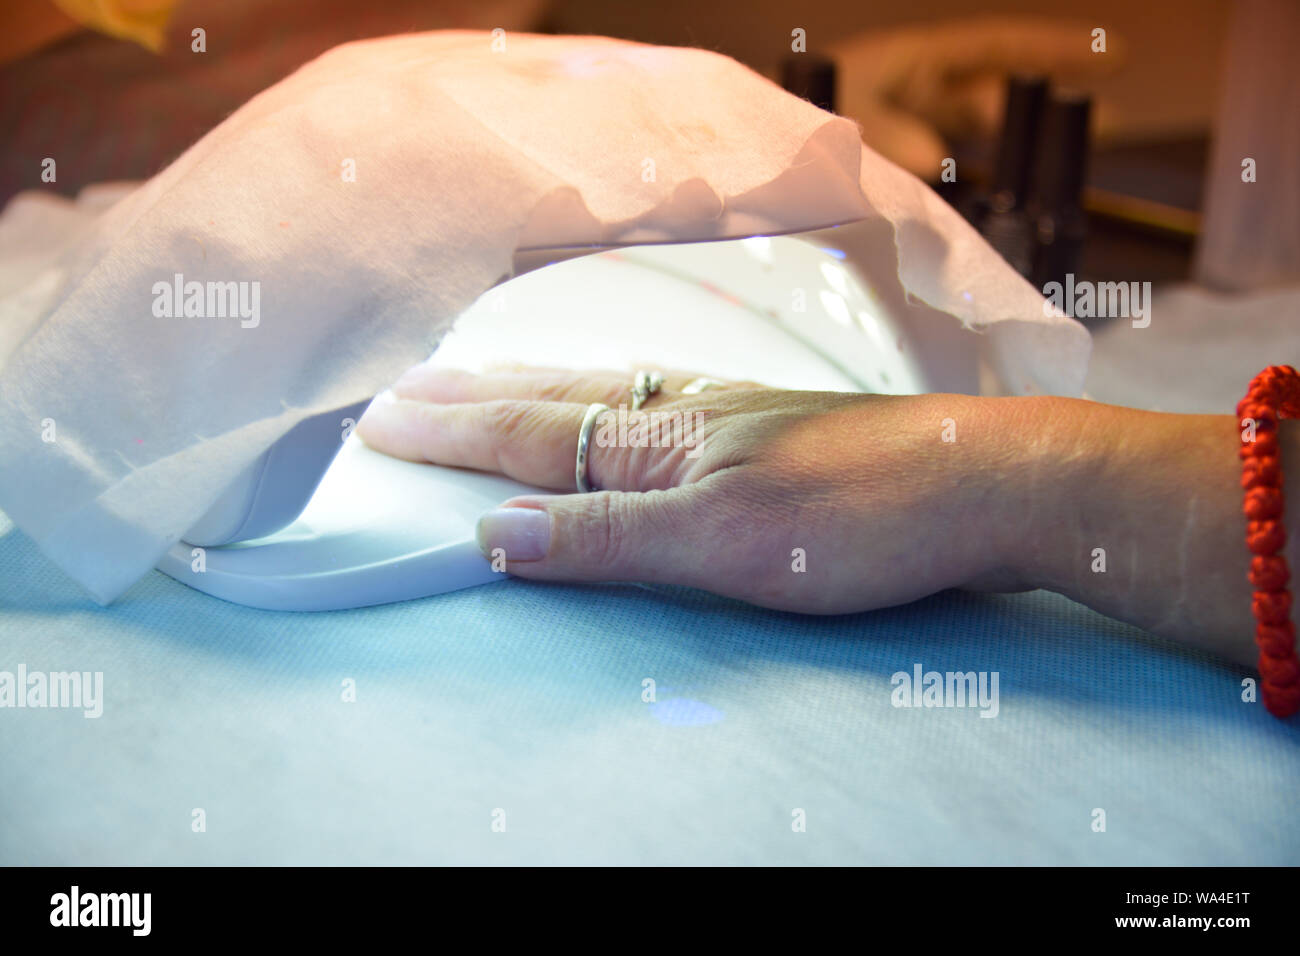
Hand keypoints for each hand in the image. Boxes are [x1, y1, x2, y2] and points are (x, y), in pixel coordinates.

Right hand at [356, 364, 1030, 613]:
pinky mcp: (764, 433)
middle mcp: (684, 415)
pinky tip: (621, 402)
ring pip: (603, 394)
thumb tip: (500, 533)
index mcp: (661, 439)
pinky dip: (606, 398)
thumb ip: (611, 537)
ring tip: (486, 378)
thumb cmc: (863, 515)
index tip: (382, 419)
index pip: (530, 431)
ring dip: (531, 389)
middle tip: (406, 386)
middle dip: (472, 397)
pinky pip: (654, 403)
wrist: (985, 484)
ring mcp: (725, 418)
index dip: (452, 431)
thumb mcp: (725, 542)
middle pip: (554, 398)